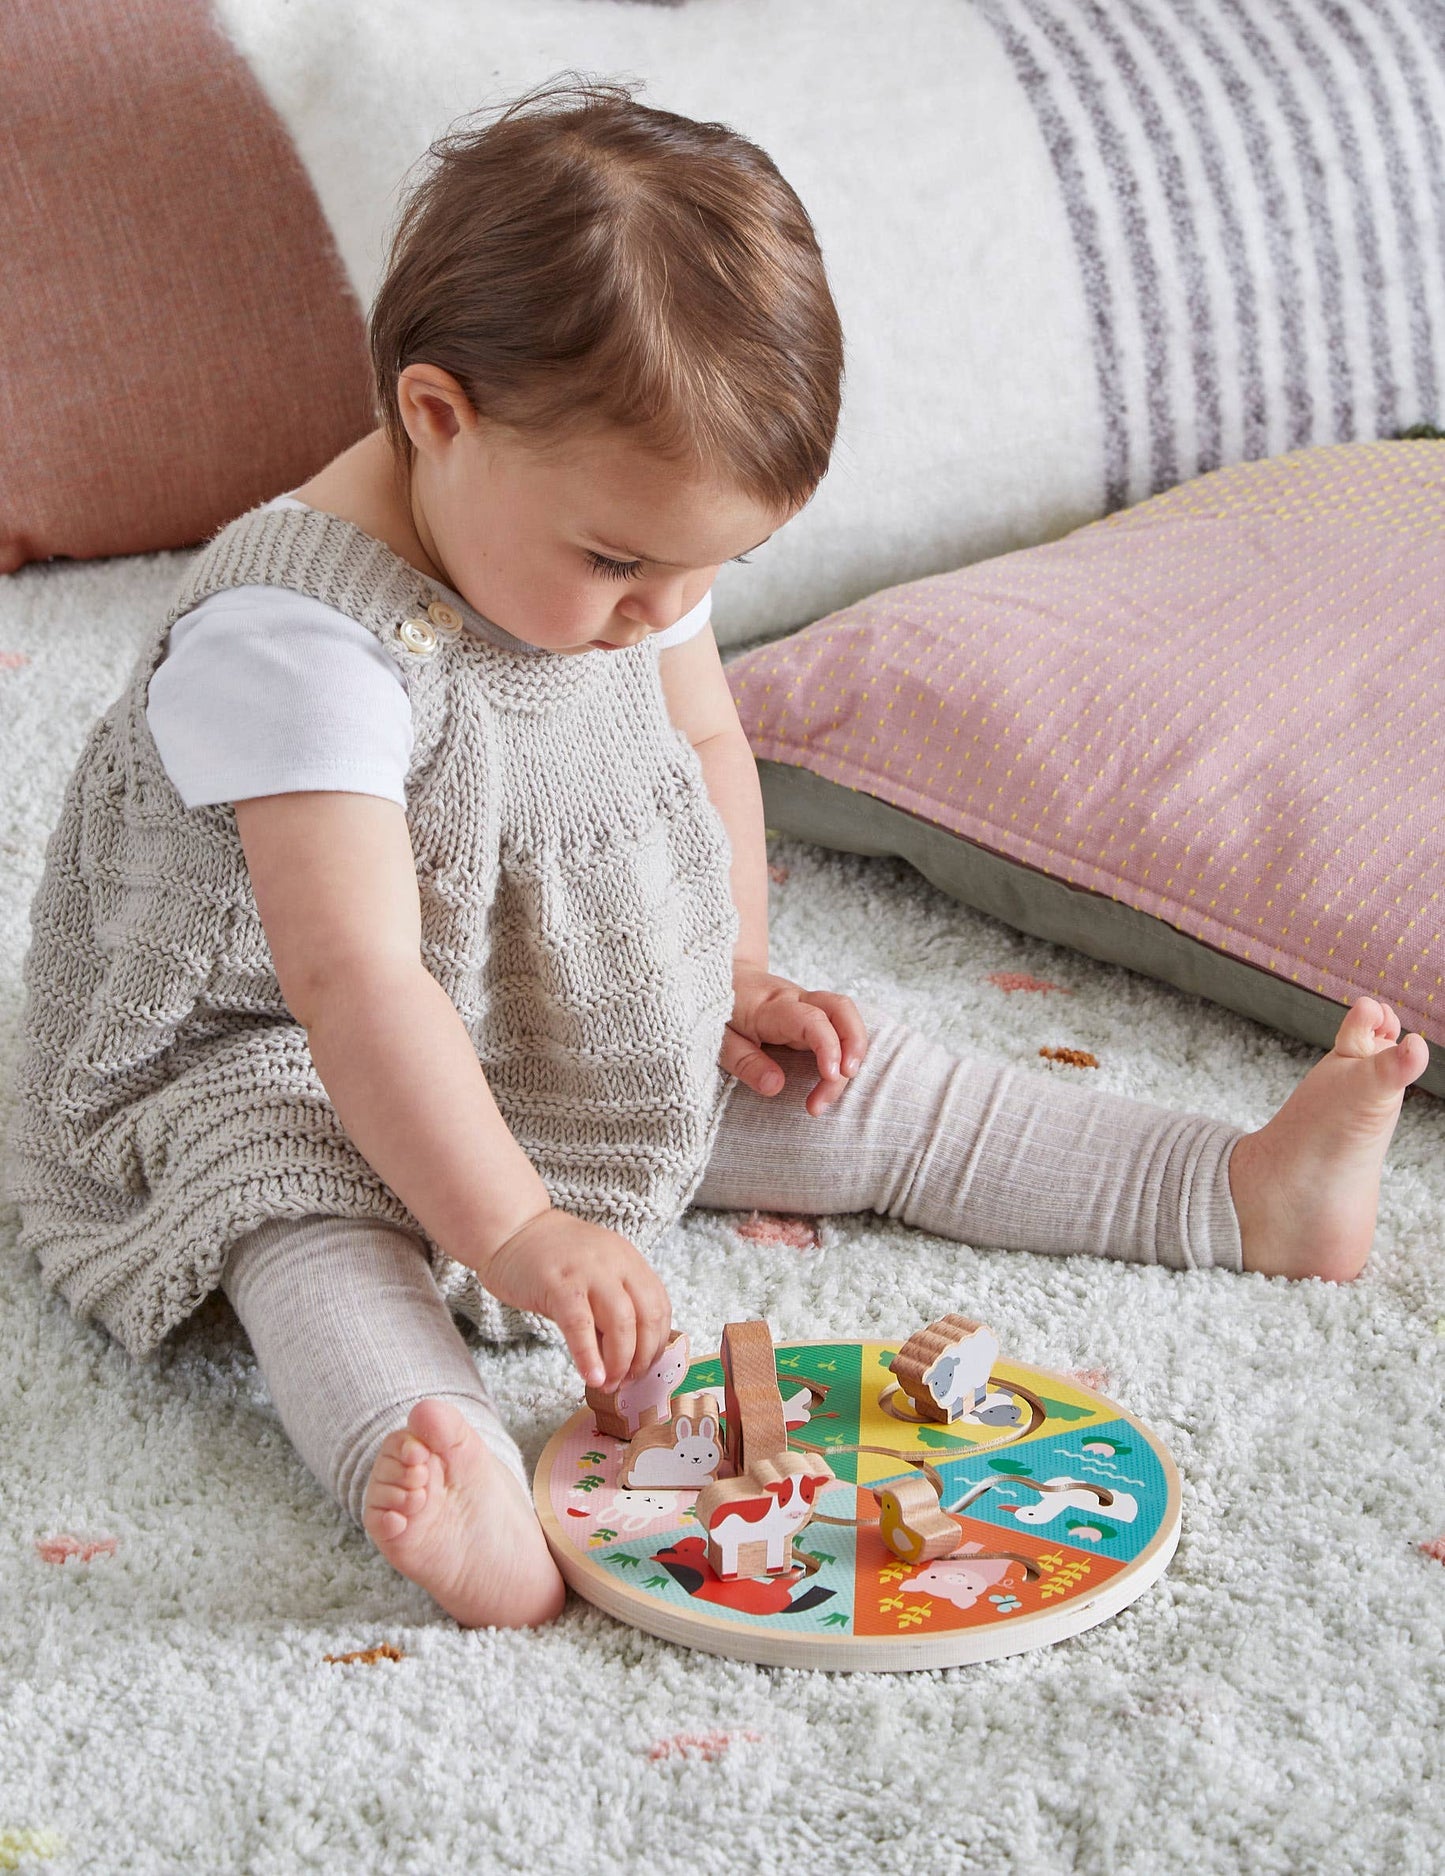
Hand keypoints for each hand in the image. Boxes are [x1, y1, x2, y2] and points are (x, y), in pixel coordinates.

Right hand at [480, 1206, 672, 1393]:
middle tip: (626, 1381)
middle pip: (646, 1317)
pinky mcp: (558, 1284)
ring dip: (619, 1362)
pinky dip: (589, 1356)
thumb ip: (610, 1309)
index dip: (656, 1344)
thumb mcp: (594, 1276)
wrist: (512, 1229)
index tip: (643, 1368)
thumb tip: (623, 1359)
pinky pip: (581, 1326)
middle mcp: (615, 1263)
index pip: (659, 1307)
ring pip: (621, 1323)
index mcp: (629, 1261)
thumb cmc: (552, 1258)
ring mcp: (588, 1271)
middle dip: (641, 1358)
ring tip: (608, 1383)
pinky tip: (591, 1376)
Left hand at [721, 964, 869, 1116]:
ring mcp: (806, 1003)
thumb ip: (745, 1062)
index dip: (828, 1046)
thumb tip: (776, 1086)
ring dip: (853, 1050)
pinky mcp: (811, 1012)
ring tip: (836, 1085)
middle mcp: (795, 999)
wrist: (718, 974)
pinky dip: (846, 1047)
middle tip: (843, 1080)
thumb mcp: (717, 1038)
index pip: (811, 1019)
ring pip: (845, 1015)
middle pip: (841, 1009)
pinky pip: (838, 1024)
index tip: (830, 1075)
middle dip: (853, 1046)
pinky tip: (837, 1074)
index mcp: (771, 1006)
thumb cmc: (714, 1008)